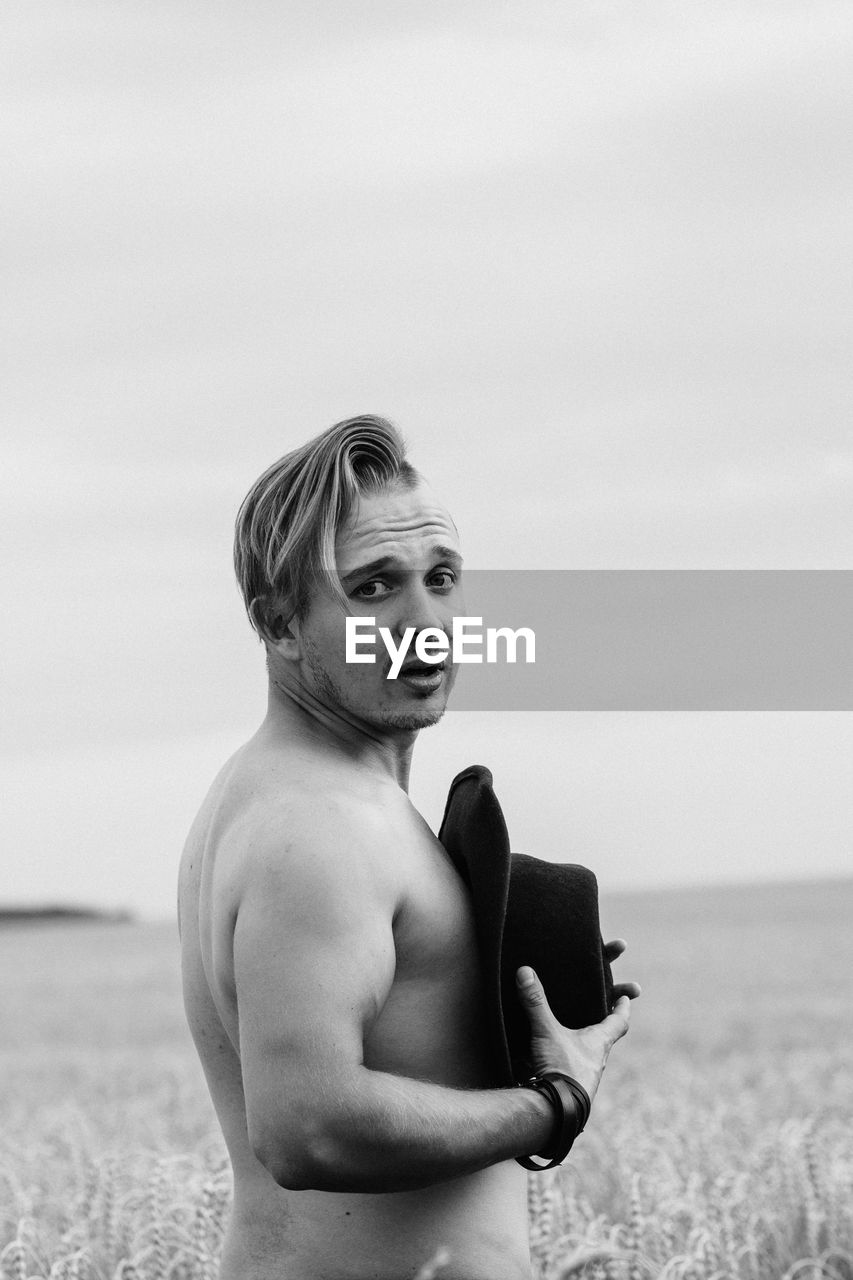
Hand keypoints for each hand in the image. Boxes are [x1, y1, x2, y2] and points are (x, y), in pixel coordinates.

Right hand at [516, 941, 639, 1104]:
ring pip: (588, 1056)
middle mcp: (596, 1060)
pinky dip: (564, 1063)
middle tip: (597, 1014)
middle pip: (604, 1039)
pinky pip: (571, 1071)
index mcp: (599, 1042)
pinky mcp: (571, 1089)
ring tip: (569, 1036)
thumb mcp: (547, 1032)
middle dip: (600, 1026)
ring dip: (581, 1046)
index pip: (618, 1022)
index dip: (622, 1009)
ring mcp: (585, 1077)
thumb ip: (536, 1003)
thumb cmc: (562, 1071)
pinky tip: (549, 1061)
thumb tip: (526, 972)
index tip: (625, 998)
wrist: (557, 1113)